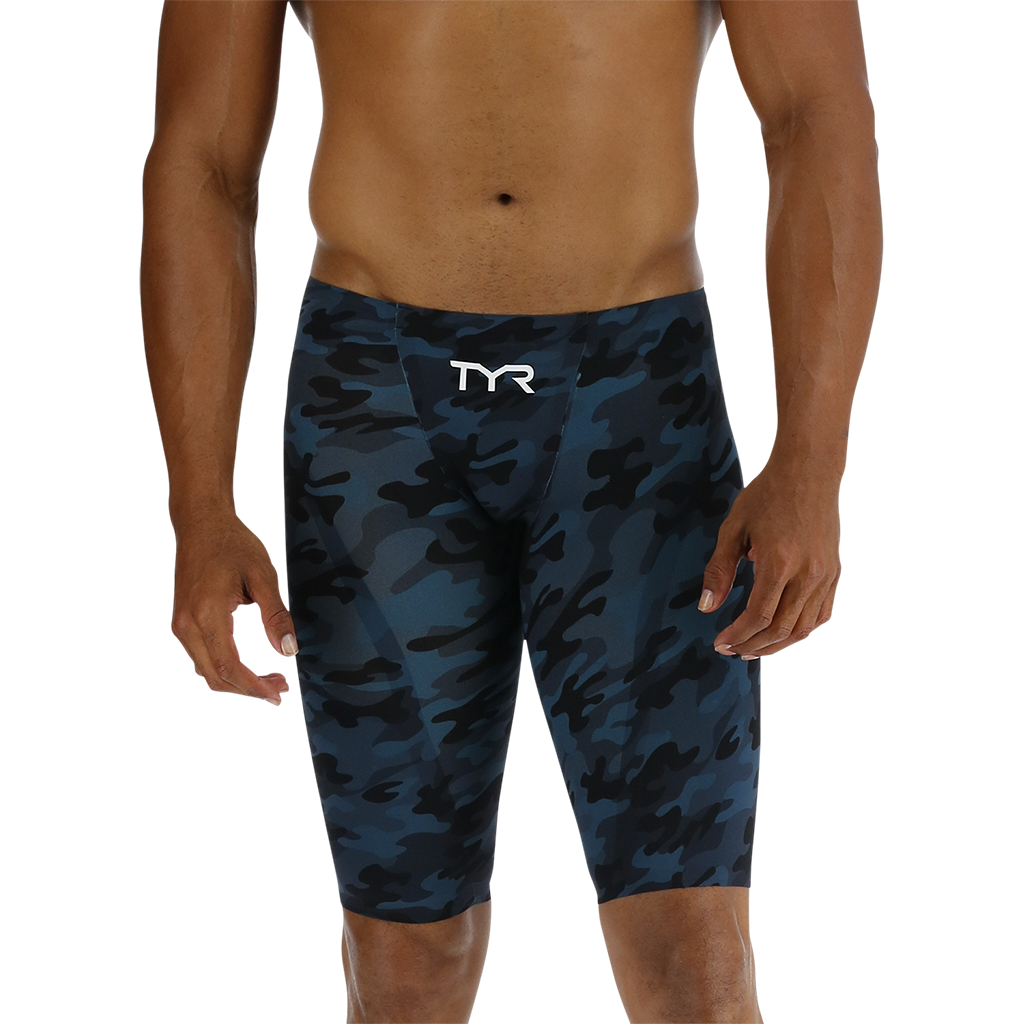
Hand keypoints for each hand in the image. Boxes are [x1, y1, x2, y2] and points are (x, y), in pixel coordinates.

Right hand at [171, 509, 297, 703]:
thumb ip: (276, 615)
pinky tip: (241, 671)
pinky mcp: (182, 622)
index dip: (256, 685)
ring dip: (233, 684)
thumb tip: (289, 648)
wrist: (203, 526)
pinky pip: (197, 659)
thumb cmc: (230, 545)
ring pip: (203, 672)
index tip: (277, 690)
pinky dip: (219, 671)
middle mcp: (188, 623)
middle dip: (247, 689)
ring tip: (263, 684)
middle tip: (276, 690)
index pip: (230, 667)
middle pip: (215, 676)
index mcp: (208, 613)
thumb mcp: (263, 576)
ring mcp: (181, 624)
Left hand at [698, 460, 840, 659]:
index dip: (737, 636)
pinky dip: (800, 630)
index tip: (719, 644)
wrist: (809, 472)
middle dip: (753, 646)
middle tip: (731, 652)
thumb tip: (707, 606)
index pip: (758, 616)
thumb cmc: (768, 495)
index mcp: (780, 563)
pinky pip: (819, 615)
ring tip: (753, 650)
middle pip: (780, 628)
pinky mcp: (833, 574)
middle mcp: (808, 574)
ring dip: (776, 644)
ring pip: (803, 627)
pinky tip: (781, 633)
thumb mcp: (734, 528)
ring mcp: (825, 576)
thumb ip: (719, 569)